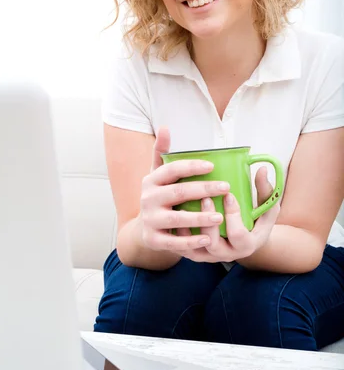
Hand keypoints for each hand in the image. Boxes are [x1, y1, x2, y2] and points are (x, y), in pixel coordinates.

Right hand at [139, 127, 229, 254]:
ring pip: (176, 219)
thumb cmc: (160, 197)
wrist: (144, 230)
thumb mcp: (158, 175)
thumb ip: (162, 153)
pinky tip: (207, 239)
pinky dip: (190, 242)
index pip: (171, 169)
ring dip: (199, 218)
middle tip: (226, 188)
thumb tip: (164, 127)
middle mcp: (148, 199)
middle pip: (178, 193)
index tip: (212, 166)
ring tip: (220, 216)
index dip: (191, 167)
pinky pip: (173, 242)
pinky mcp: (154, 240)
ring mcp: (150, 220)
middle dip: (203, 190)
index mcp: (151, 180)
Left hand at [176, 166, 280, 262]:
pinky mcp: (196, 254)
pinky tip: (174, 214)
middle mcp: (227, 255)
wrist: (244, 239)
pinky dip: (177, 234)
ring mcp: (210, 257)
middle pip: (214, 245)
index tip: (228, 194)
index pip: (239, 235)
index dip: (233, 215)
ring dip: (188, 228)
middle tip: (205, 198)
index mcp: (247, 245)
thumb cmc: (257, 219)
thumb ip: (266, 190)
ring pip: (195, 249)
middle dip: (208, 222)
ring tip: (183, 206)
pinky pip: (183, 249)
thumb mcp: (267, 206)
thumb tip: (262, 169)